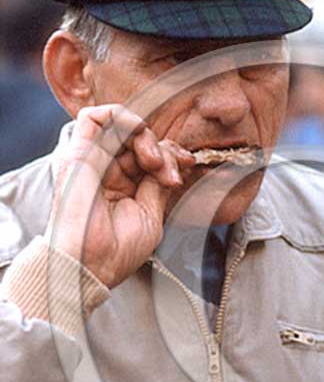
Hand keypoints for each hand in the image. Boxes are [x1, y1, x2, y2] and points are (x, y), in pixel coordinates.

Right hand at [46, 104, 194, 287]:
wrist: (91, 264)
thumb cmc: (118, 250)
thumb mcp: (151, 214)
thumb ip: (158, 184)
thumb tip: (171, 160)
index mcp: (124, 187)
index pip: (149, 155)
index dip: (171, 154)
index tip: (188, 165)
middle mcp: (107, 172)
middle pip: (140, 140)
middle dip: (164, 151)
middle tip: (171, 176)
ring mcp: (92, 161)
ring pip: (122, 126)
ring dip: (146, 138)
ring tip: (154, 164)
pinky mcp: (77, 153)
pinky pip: (94, 117)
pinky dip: (122, 118)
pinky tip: (137, 137)